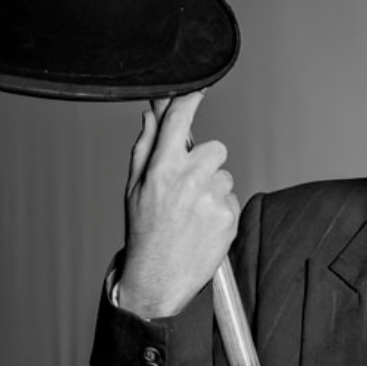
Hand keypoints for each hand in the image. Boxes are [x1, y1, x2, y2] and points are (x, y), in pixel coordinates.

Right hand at [117, 90, 239, 317]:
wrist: (158, 277)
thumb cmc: (145, 231)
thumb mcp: (135, 187)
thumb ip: (145, 148)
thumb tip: (152, 115)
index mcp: (162, 168)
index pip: (180, 121)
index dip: (190, 99)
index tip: (199, 88)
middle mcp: (189, 180)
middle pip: (215, 149)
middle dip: (206, 162)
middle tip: (189, 185)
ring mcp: (211, 199)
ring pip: (225, 176)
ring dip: (213, 188)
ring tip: (193, 211)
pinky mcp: (228, 217)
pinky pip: (231, 199)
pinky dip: (221, 209)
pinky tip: (203, 225)